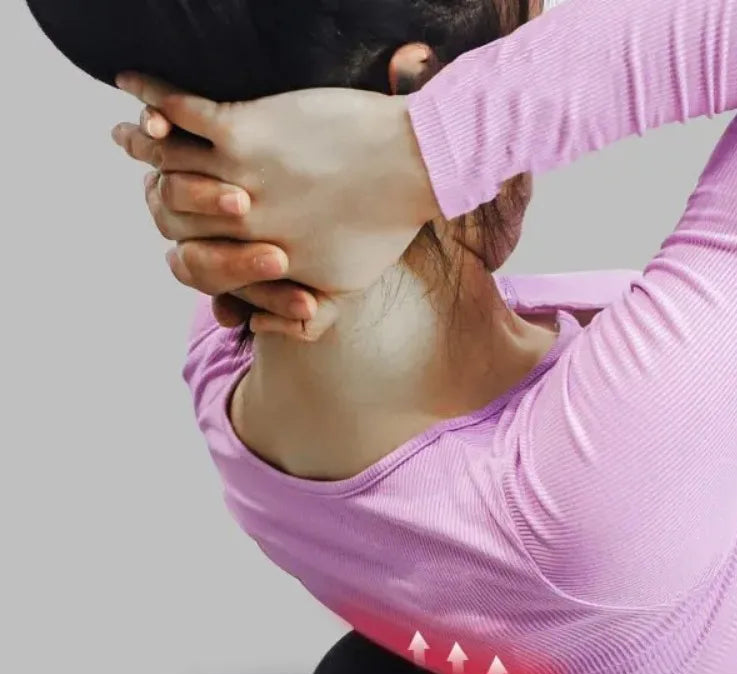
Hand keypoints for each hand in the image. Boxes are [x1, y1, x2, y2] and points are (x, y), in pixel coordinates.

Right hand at [112, 74, 441, 334]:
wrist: (411, 167)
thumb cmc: (384, 230)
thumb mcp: (344, 291)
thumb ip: (302, 316)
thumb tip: (259, 325)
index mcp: (258, 263)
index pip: (194, 270)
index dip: (191, 254)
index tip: (196, 235)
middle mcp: (240, 225)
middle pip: (170, 223)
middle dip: (175, 208)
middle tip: (184, 191)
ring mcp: (237, 177)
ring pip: (167, 172)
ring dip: (156, 158)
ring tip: (143, 140)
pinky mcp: (242, 129)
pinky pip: (179, 114)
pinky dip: (154, 104)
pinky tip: (146, 105)